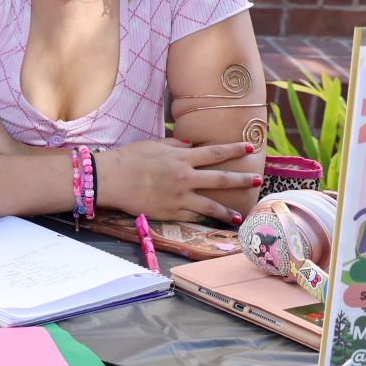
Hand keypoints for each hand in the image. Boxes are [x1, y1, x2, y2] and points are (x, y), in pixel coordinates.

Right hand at [98, 140, 260, 223]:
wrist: (109, 179)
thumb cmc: (129, 158)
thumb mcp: (154, 145)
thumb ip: (176, 145)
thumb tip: (192, 145)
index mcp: (182, 159)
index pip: (215, 153)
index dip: (233, 150)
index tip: (249, 148)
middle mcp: (185, 178)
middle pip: (220, 179)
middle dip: (241, 179)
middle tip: (257, 180)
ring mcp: (178, 198)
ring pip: (210, 205)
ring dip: (226, 210)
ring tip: (239, 215)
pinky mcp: (169, 212)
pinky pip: (191, 216)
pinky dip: (202, 218)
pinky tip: (211, 221)